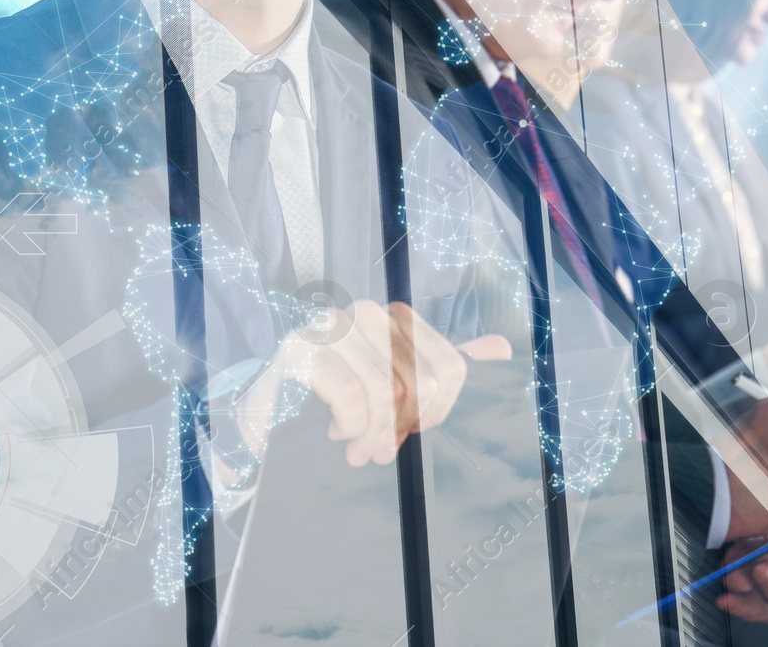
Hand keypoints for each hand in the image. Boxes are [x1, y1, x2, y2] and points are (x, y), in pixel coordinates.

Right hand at [238, 300, 509, 466]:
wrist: (265, 410)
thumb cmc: (336, 397)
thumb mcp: (395, 382)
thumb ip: (445, 363)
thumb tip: (501, 349)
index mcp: (397, 318)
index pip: (452, 367)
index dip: (440, 410)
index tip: (415, 431)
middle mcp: (367, 314)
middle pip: (423, 382)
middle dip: (405, 427)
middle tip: (381, 453)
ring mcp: (331, 328)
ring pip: (386, 392)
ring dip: (374, 434)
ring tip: (359, 452)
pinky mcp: (300, 351)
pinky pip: (350, 395)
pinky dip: (351, 426)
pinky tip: (339, 436)